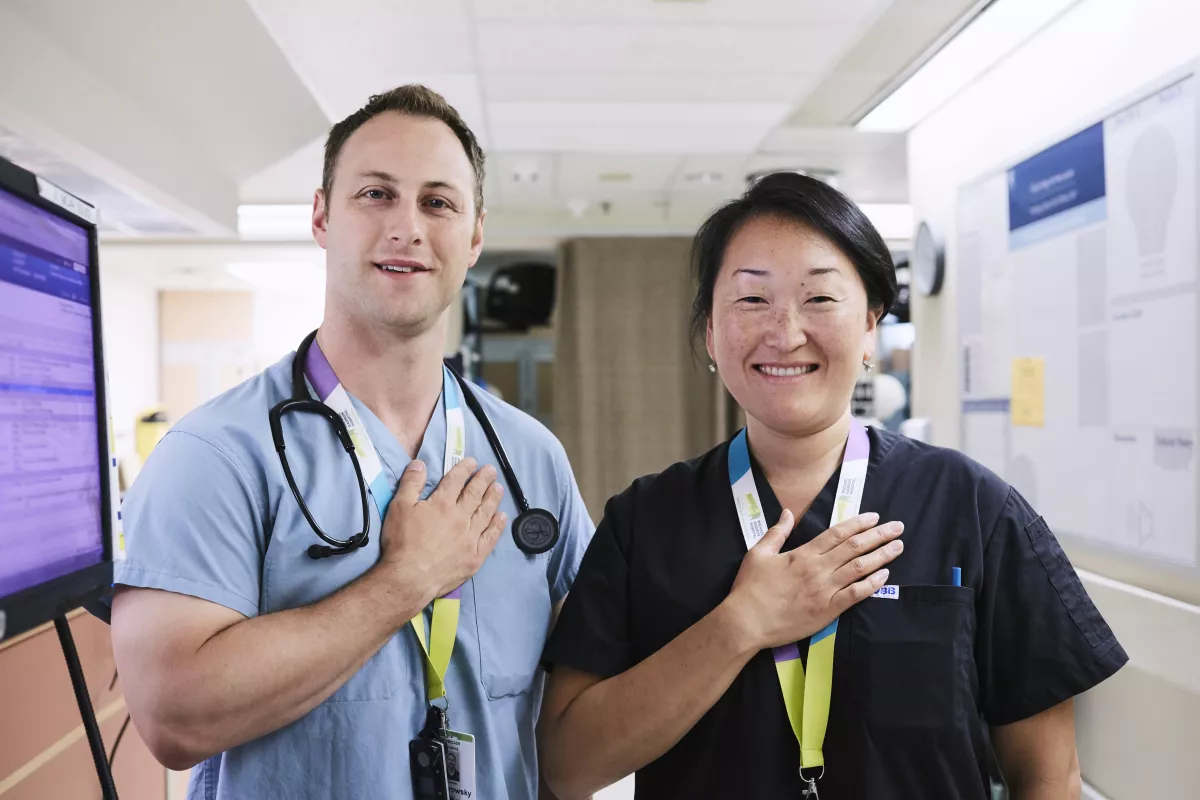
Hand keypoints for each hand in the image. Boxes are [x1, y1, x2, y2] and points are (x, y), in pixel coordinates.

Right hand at [376, 457, 506, 603]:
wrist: (410, 578)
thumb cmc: (402, 542)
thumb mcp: (399, 507)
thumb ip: (411, 483)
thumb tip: (420, 464)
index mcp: (442, 504)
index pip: (456, 481)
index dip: (465, 469)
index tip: (472, 461)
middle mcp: (460, 517)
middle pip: (475, 494)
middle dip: (484, 480)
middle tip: (491, 471)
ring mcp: (470, 537)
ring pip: (485, 513)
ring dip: (493, 498)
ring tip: (498, 488)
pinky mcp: (475, 556)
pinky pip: (490, 537)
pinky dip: (497, 526)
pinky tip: (501, 517)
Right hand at [722, 510, 903, 650]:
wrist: (747, 621)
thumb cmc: (750, 588)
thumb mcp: (758, 553)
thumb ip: (776, 532)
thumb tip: (787, 513)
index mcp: (803, 554)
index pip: (837, 534)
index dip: (858, 524)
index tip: (875, 517)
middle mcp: (818, 569)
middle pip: (855, 547)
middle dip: (878, 535)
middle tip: (897, 527)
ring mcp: (825, 590)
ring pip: (860, 568)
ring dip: (881, 556)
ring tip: (898, 547)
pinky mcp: (828, 610)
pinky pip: (856, 594)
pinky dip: (872, 584)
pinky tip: (884, 575)